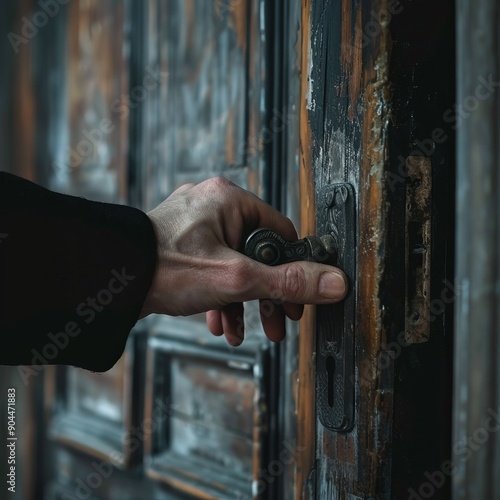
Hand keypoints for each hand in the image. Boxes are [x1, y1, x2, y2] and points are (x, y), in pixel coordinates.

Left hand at [142, 177, 347, 345]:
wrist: (110, 279)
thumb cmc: (165, 267)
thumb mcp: (237, 279)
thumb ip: (288, 282)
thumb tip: (334, 282)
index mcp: (230, 200)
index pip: (280, 234)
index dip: (293, 271)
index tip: (297, 298)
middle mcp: (213, 206)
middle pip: (257, 254)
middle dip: (265, 295)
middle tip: (276, 322)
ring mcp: (194, 224)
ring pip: (233, 265)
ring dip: (241, 301)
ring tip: (242, 331)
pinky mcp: (180, 243)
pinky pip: (211, 267)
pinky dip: (218, 294)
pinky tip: (218, 322)